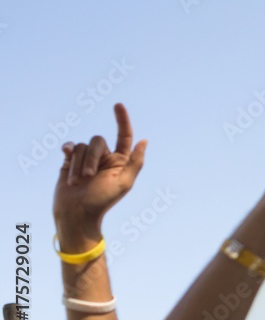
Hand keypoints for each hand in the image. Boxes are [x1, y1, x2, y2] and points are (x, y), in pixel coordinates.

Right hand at [53, 103, 146, 239]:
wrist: (77, 214)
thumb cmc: (102, 201)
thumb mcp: (124, 183)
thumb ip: (135, 162)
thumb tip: (144, 141)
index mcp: (120, 160)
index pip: (123, 135)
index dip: (122, 119)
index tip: (118, 105)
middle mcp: (104, 157)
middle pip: (97, 141)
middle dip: (92, 158)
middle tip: (89, 178)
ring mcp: (87, 159)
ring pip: (82, 146)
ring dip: (79, 165)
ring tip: (78, 182)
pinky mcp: (70, 161)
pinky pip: (70, 147)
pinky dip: (68, 149)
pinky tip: (65, 152)